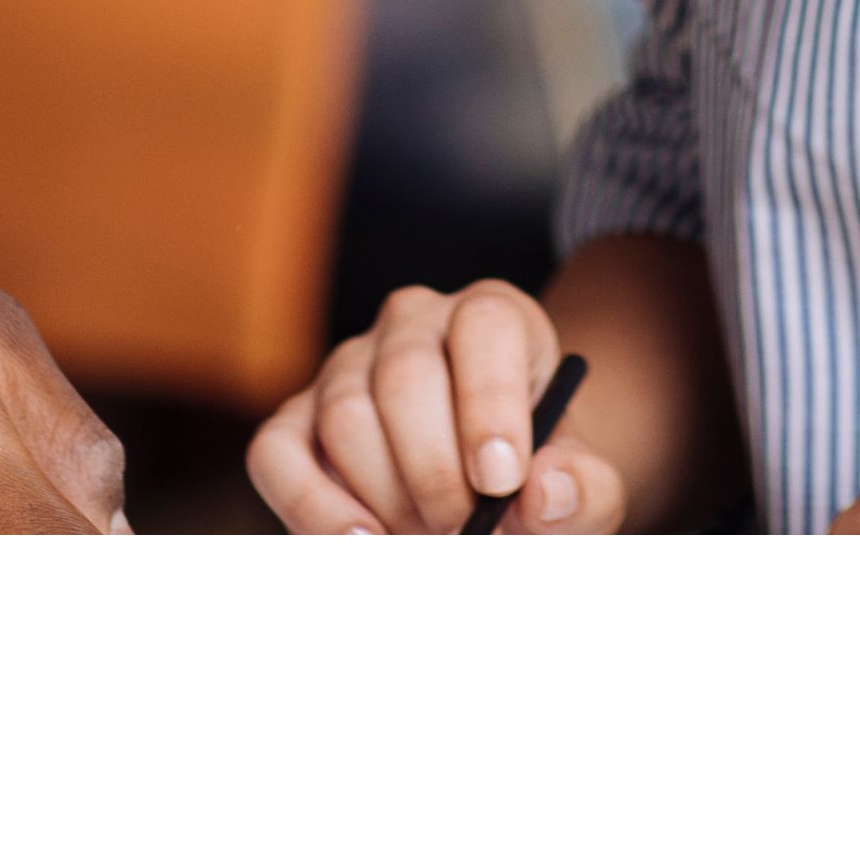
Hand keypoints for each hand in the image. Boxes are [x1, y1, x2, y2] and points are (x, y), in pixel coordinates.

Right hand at [261, 282, 626, 535]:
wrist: (487, 497)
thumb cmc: (535, 480)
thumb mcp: (580, 485)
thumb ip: (583, 488)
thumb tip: (545, 491)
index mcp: (494, 317)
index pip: (485, 325)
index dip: (491, 402)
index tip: (502, 481)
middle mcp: (414, 325)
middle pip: (406, 378)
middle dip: (435, 473)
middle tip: (464, 532)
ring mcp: (346, 366)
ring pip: (346, 417)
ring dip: (387, 498)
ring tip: (431, 540)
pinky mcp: (294, 419)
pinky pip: (276, 453)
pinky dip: (313, 508)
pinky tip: (364, 542)